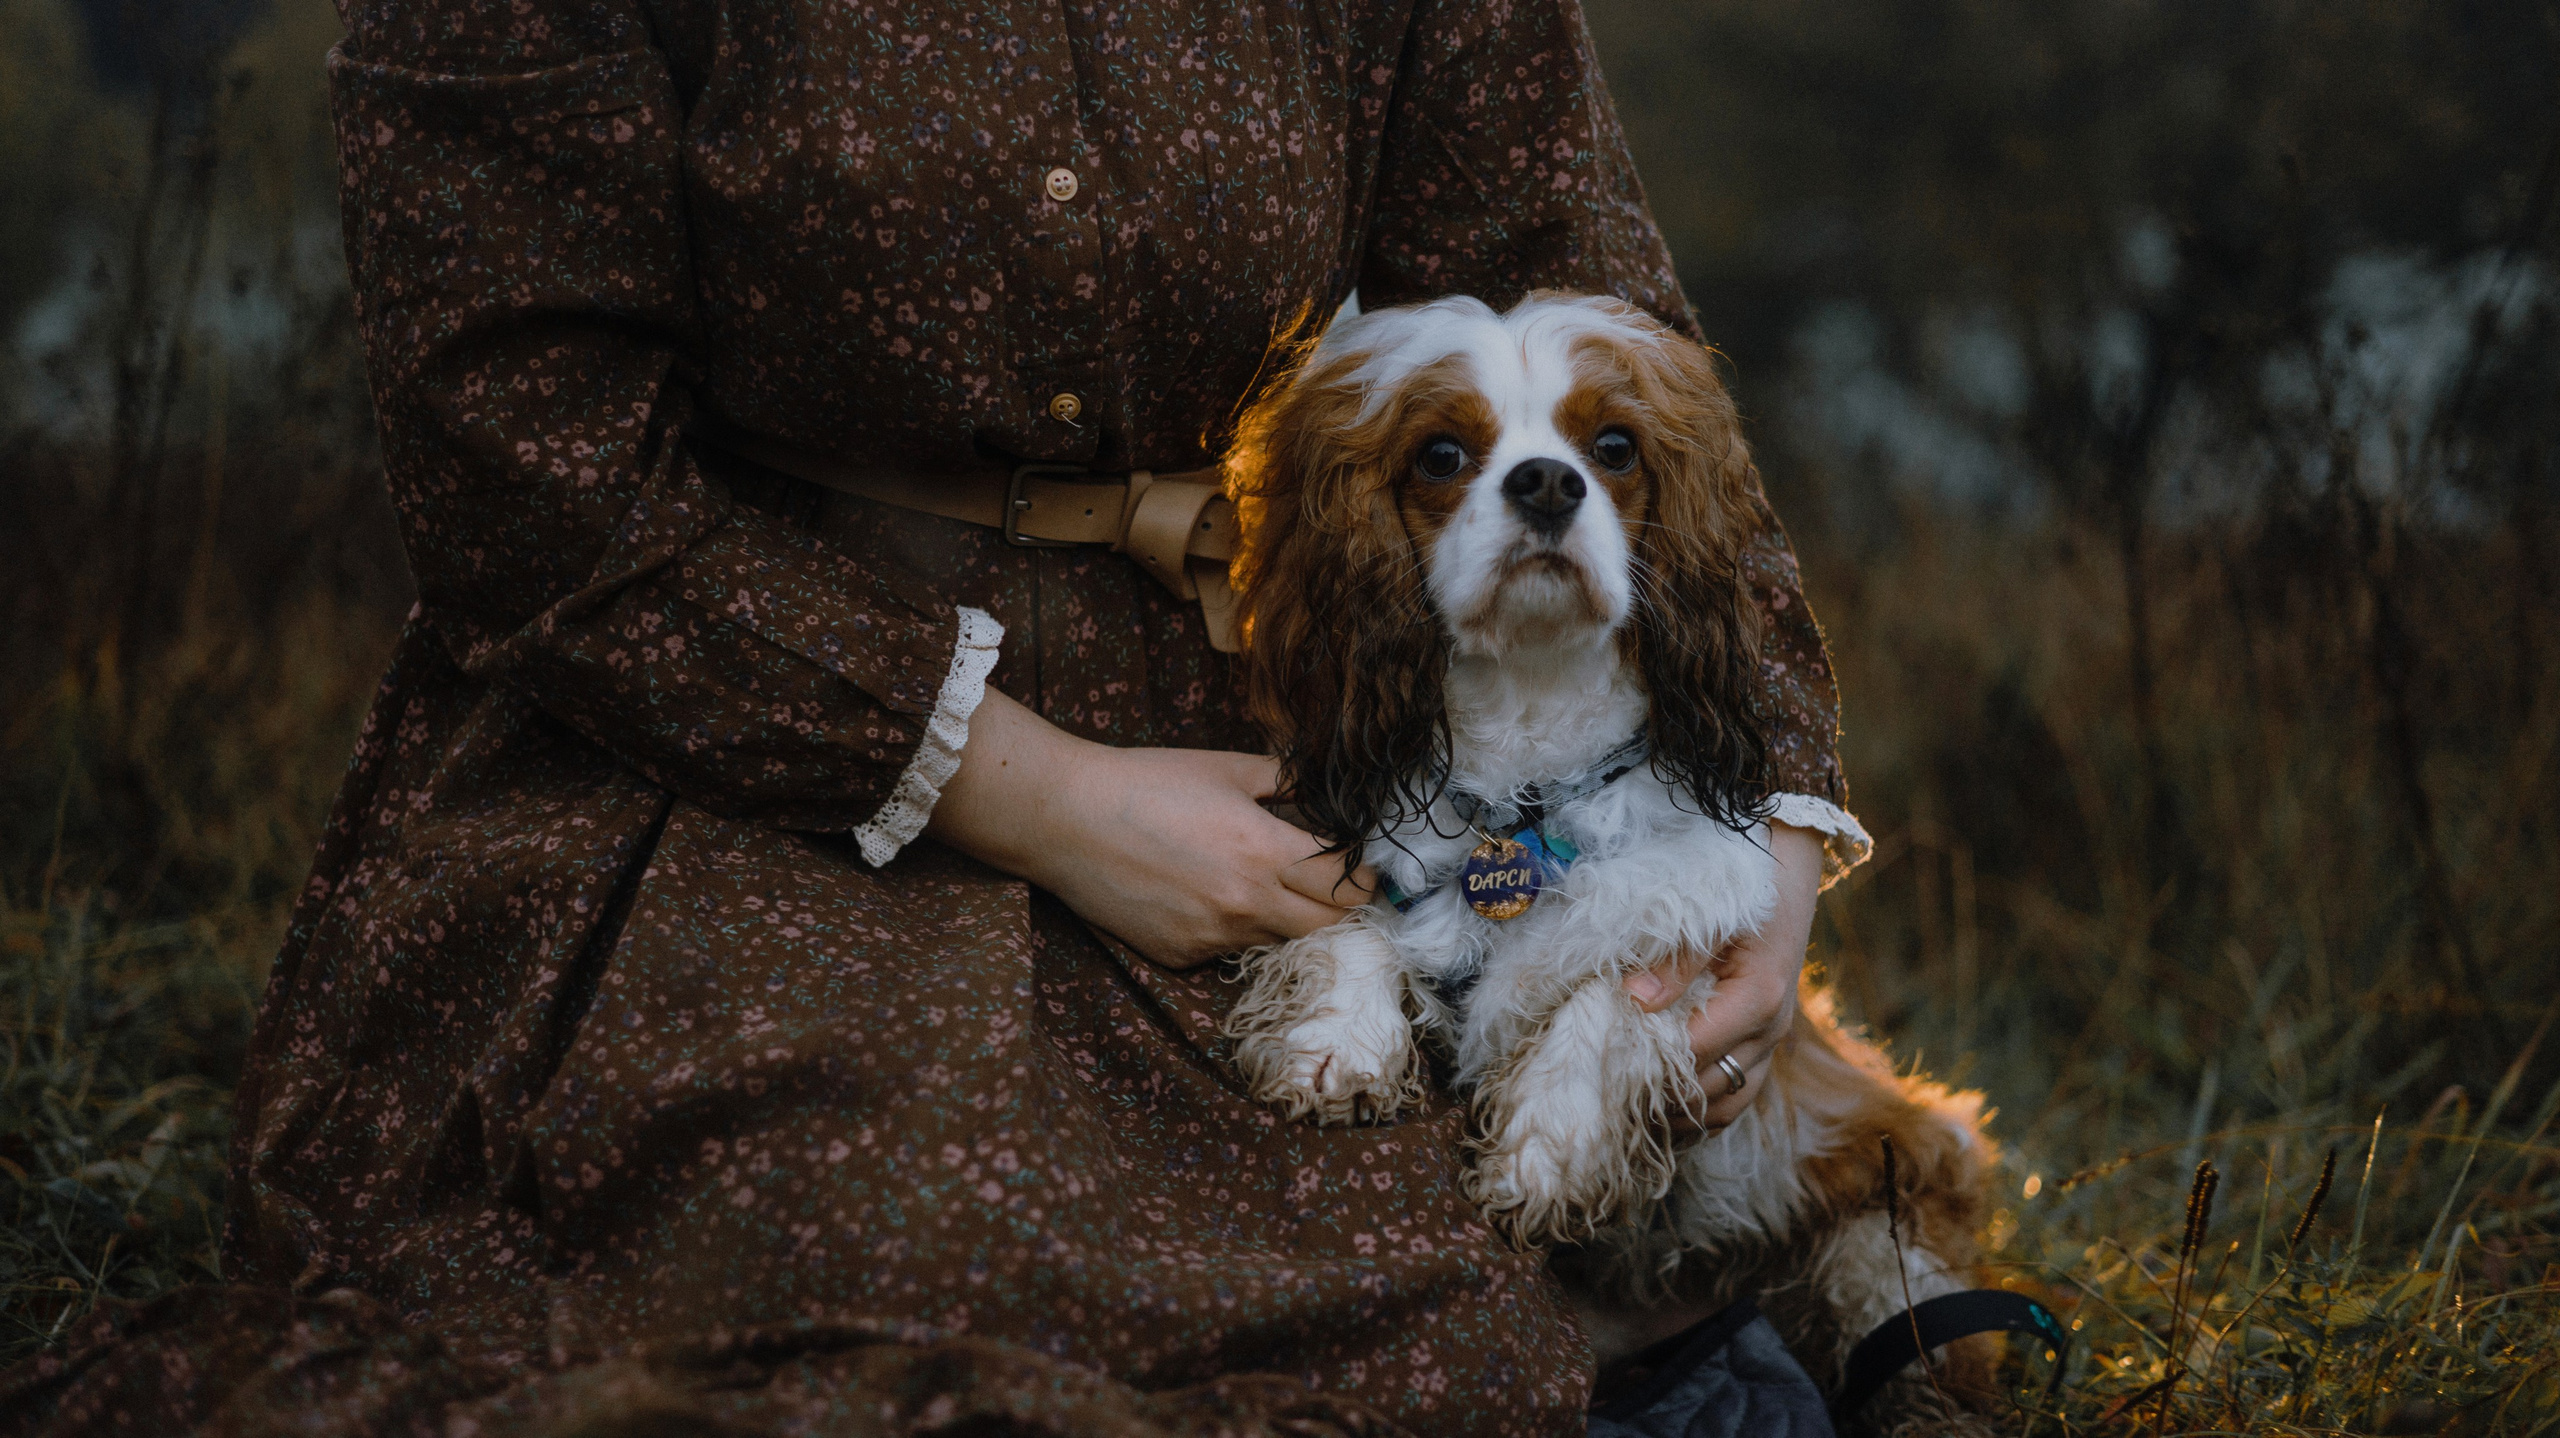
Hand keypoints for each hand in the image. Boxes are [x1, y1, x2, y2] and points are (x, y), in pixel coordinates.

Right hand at [924, 689, 1370, 966]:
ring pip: (1279, 944)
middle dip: (1338, 911)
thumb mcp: (1227, 768)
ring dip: (1285, 921)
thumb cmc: (1146, 782)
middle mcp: (1245, 905)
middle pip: (1329, 931)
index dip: (1367, 880)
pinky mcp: (1180, 956)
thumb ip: (1287, 782)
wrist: (1065, 818)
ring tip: (1260, 884)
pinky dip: (1233, 929)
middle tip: (1328, 885)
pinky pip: (1229, 952)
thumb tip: (1330, 791)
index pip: (1351, 889)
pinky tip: (1205, 895)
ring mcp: (1211, 937)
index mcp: (1265, 853)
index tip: (1363, 866)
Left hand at [1624, 821, 1822, 1130]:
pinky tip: (1669, 1109)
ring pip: (1730, 1103)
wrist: (1787, 873)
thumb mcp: (1708, 915)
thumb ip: (1674, 961)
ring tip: (1636, 1114)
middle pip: (1712, 1088)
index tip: (1605, 1070)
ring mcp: (1772, 1040)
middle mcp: (1771, 1029)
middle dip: (1664, 1099)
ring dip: (1686, 1115)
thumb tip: (1635, 1001)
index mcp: (1757, 998)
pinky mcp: (1765, 1042)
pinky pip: (1739, 1093)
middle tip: (1610, 1100)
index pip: (1695, 1052)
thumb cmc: (1744, 889)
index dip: (1651, 1067)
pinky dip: (1705, 1108)